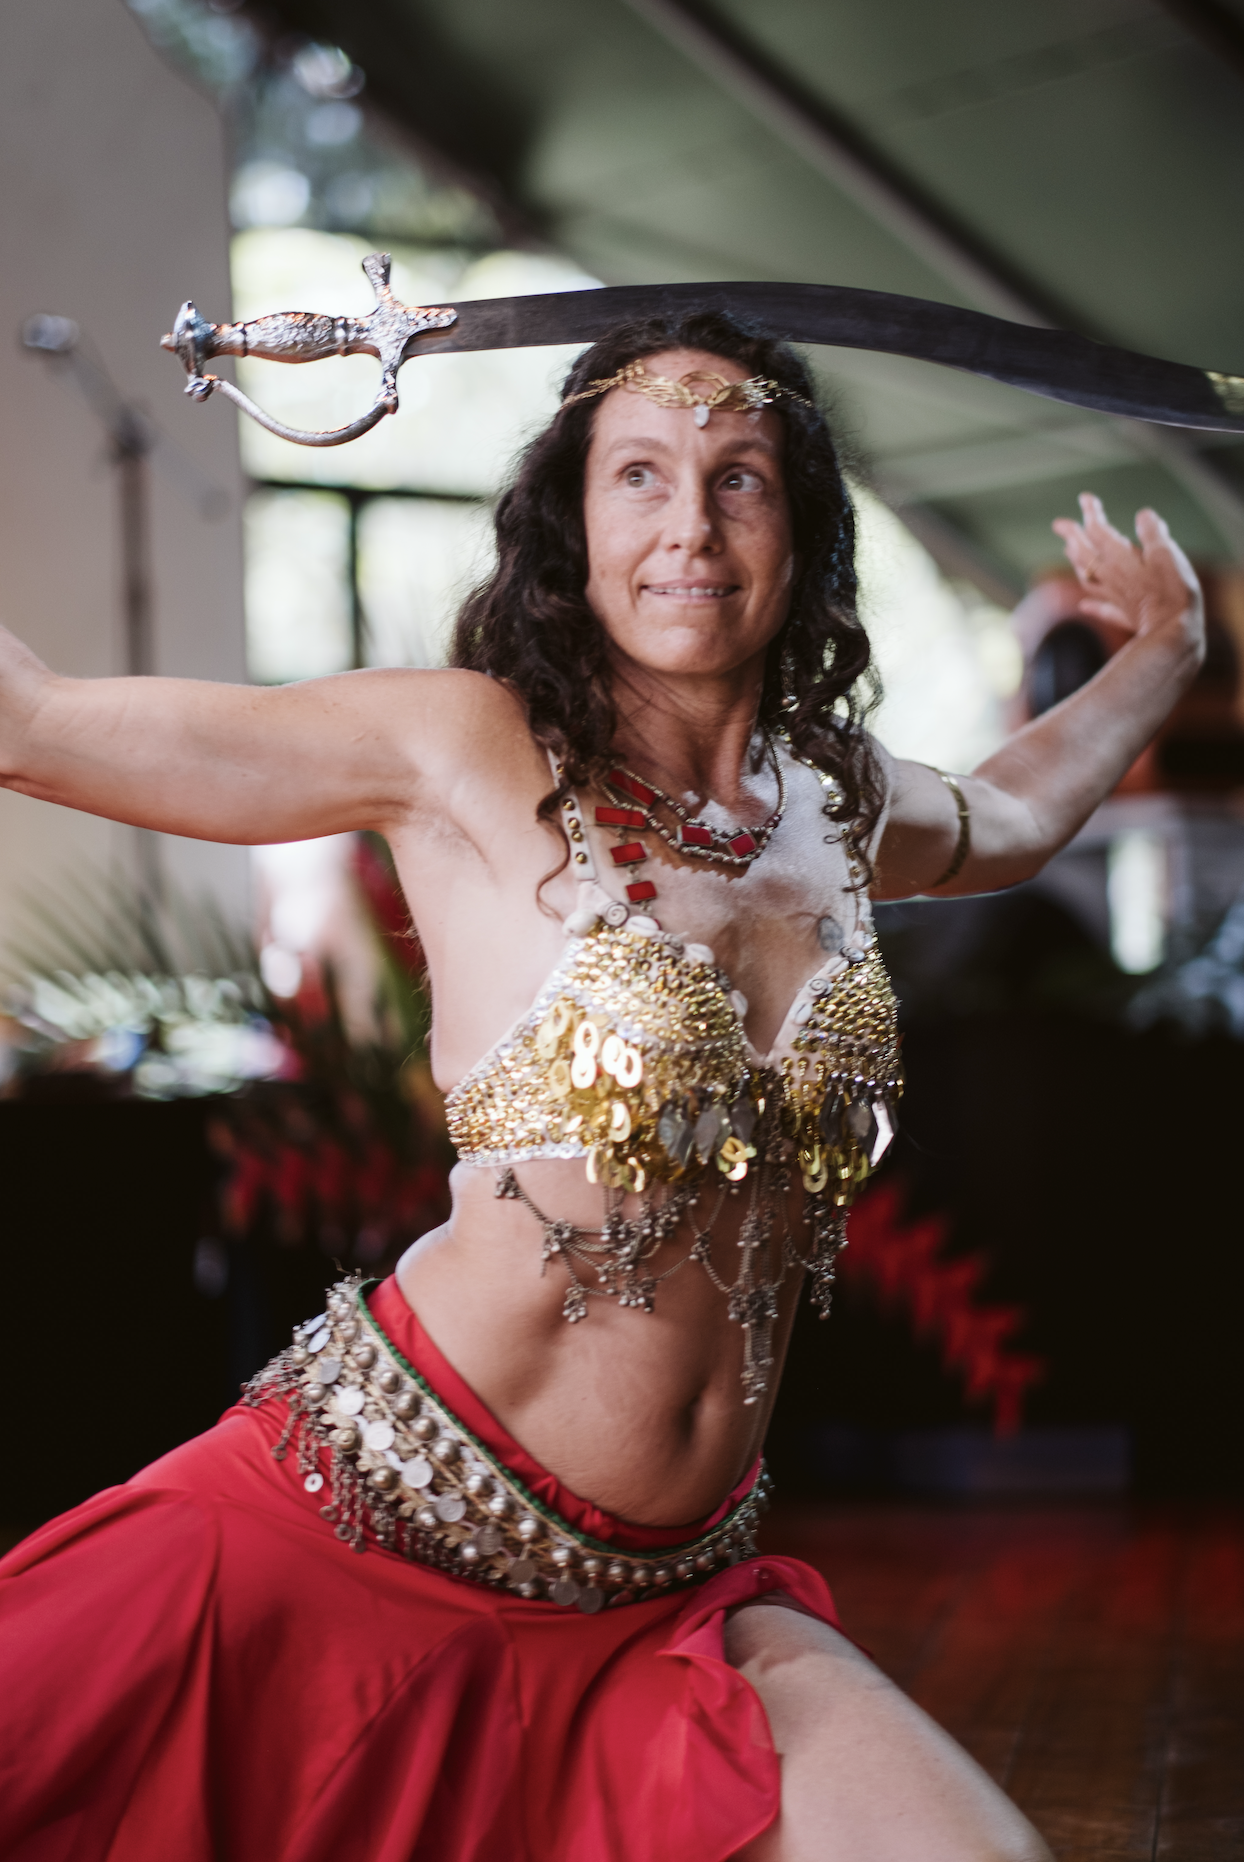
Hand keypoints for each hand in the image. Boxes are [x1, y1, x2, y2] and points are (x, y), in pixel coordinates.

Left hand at [1052, 494, 1203, 664]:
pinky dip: (1091, 604)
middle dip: (1071, 536)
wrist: (1172, 633)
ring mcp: (1115, 598)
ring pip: (1087, 577)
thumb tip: (1142, 515)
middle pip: (1084, 554)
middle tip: (1058, 523)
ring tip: (1069, 553)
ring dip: (1076, 562)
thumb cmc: (1172, 590)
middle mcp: (1111, 577)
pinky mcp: (1124, 616)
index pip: (1099, 530)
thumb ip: (1152, 532)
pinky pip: (1101, 608)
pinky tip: (1084, 605)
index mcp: (1119, 558)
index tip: (1085, 498)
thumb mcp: (1166, 553)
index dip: (1091, 513)